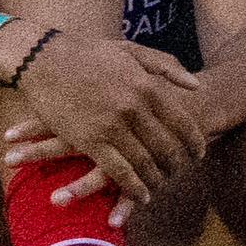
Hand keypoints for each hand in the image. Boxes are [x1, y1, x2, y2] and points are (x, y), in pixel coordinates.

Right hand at [9, 25, 203, 204]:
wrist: (45, 60)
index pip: (181, 121)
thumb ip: (167, 67)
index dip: (194, 140)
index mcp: (147, 86)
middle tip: (183, 172)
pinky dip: (134, 187)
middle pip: (166, 145)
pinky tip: (142, 195)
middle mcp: (133, 108)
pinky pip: (118, 171)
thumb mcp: (133, 51)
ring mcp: (111, 127)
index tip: (199, 151)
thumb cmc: (90, 53)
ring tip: (164, 185)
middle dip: (179, 163)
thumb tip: (197, 84)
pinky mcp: (89, 141)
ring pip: (144, 162)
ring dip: (158, 179)